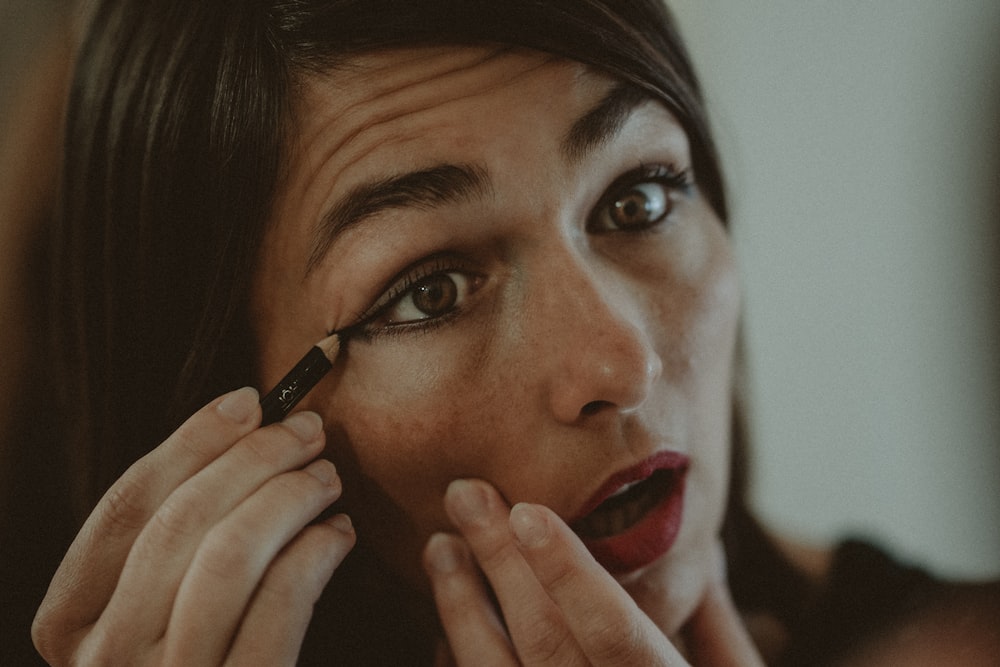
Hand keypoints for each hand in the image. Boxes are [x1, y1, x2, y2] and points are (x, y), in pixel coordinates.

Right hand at [32, 387, 355, 665]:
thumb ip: (174, 539)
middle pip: (181, 522)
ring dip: (289, 497)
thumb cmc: (195, 656)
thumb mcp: (155, 606)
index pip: (125, 506)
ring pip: (229, 556)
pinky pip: (278, 609)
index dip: (190, 442)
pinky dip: (315, 554)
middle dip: (254, 459)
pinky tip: (338, 535)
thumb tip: (240, 430)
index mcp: (69, 623)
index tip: (248, 400)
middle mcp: (105, 660)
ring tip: (327, 478)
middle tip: (309, 431)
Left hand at [423, 479, 761, 665]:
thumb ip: (718, 632)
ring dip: (462, 609)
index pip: (616, 634)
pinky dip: (459, 664)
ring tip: (440, 546)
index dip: (569, 573)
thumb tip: (703, 546)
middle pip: (544, 643)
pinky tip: (444, 626)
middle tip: (464, 496)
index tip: (527, 512)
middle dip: (501, 564)